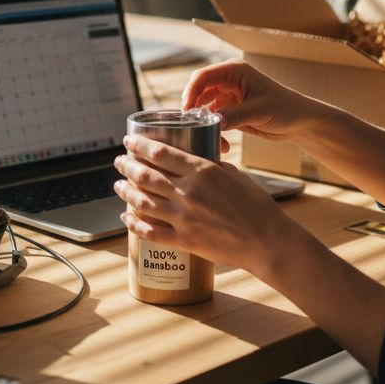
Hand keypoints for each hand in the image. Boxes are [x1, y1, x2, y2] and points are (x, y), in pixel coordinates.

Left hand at [112, 133, 302, 272]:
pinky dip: (134, 223)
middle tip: (119, 161)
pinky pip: (150, 231)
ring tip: (117, 185)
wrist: (267, 241)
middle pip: (145, 175)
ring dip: (125, 191)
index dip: (139, 146)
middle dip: (127, 165)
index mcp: (203, 171)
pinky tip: (126, 216)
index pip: (160, 153)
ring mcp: (184, 218)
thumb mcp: (235, 176)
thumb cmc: (257, 207)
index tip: (128, 142)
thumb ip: (211, 168)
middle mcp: (188, 192)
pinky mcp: (184, 240)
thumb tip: (194, 163)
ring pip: (142, 201)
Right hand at [181, 59, 314, 153]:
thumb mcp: (257, 111)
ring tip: (206, 137)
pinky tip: (222, 144)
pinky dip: (213, 131)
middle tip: (191, 127)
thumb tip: (211, 123)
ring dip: (203, 122)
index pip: (203, 76)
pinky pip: (212, 120)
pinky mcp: (229, 111)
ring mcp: (227, 96)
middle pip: (198, 91)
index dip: (191, 92)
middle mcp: (227, 81)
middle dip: (193, 109)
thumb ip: (233, 116)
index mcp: (234, 71)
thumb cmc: (283, 108)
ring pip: (203, 107)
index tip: (187, 111)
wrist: (299, 122)